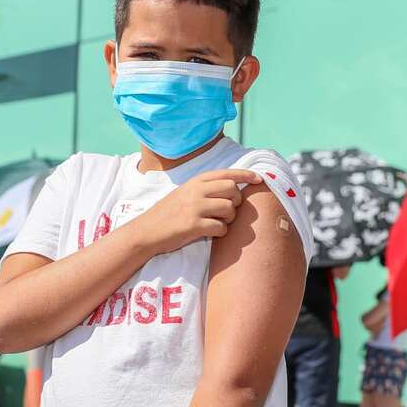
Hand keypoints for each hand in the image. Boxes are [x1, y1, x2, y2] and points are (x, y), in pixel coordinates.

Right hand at [131, 170, 253, 254]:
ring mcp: (195, 208)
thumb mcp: (185, 193)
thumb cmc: (168, 213)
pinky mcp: (194, 225)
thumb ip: (205, 188)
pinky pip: (221, 228)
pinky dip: (220, 232)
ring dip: (228, 219)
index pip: (227, 173)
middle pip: (233, 190)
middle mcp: (197, 191)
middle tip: (227, 211)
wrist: (146, 231)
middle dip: (236, 202)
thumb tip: (233, 188)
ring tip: (217, 223)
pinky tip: (210, 233)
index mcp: (196, 181)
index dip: (246, 175)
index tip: (259, 179)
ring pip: (230, 209)